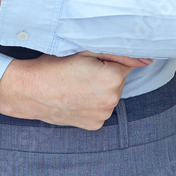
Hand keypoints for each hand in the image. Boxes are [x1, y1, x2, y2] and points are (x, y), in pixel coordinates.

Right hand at [0, 51, 153, 129]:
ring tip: (75, 84)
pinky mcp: (94, 126)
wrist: (29, 90)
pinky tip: (76, 96)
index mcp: (112, 78)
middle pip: (118, 79)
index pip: (124, 62)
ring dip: (99, 88)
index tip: (89, 61)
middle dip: (105, 73)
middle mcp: (111, 101)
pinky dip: (92, 102)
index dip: (106, 59)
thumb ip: (118, 52)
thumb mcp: (84, 50)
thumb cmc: (54, 66)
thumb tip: (146, 59)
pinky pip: (100, 109)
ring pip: (109, 94)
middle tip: (80, 71)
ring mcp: (103, 116)